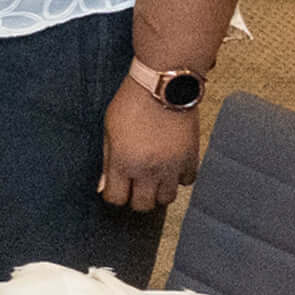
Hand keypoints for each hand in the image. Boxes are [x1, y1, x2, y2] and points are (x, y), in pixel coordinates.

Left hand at [100, 80, 202, 211]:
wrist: (163, 88)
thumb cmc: (130, 104)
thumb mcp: (109, 130)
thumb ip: (107, 159)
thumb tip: (104, 185)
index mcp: (123, 163)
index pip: (117, 199)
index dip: (114, 196)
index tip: (115, 189)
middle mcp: (148, 171)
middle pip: (144, 205)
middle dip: (136, 199)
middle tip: (135, 187)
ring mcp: (172, 167)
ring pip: (167, 199)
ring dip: (158, 191)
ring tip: (153, 178)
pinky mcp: (191, 159)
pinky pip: (187, 182)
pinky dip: (179, 178)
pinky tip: (171, 166)